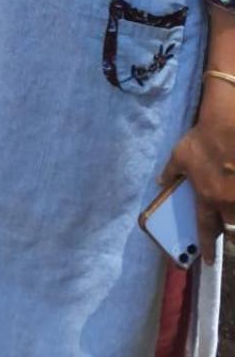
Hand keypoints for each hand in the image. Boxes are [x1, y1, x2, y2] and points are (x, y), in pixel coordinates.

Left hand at [162, 95, 234, 262]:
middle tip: (229, 240)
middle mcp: (227, 202)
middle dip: (230, 237)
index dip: (206, 247)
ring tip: (231, 219)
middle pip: (231, 229)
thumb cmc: (202, 141)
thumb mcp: (179, 155)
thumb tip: (161, 181)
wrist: (227, 128)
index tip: (208, 262)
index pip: (205, 229)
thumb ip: (170, 171)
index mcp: (207, 197)